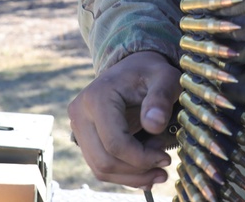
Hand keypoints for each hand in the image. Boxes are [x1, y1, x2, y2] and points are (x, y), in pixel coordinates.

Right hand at [67, 51, 181, 188]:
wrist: (133, 67)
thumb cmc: (151, 72)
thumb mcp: (165, 78)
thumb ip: (161, 98)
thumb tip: (154, 125)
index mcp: (97, 97)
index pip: (115, 143)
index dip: (141, 158)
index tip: (166, 158)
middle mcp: (80, 113)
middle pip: (104, 160)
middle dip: (137, 171)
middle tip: (164, 165)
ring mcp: (78, 126)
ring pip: (100, 168)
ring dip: (131, 176)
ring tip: (158, 168)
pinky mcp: (83, 137)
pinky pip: (100, 165)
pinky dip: (123, 174)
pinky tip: (145, 171)